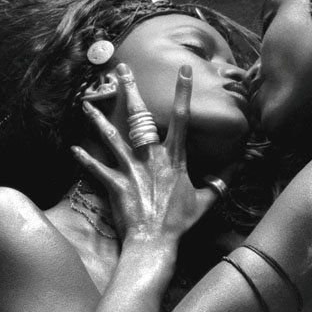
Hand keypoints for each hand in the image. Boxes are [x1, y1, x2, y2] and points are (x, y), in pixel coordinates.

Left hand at [72, 65, 218, 241]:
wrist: (155, 242)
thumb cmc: (180, 224)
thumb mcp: (205, 202)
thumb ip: (219, 183)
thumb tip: (238, 169)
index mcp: (174, 158)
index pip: (181, 118)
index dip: (183, 92)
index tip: (184, 69)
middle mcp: (150, 157)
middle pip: (139, 117)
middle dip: (130, 91)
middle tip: (121, 70)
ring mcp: (131, 169)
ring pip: (111, 137)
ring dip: (97, 119)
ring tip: (85, 104)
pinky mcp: (115, 184)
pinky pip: (96, 168)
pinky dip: (84, 159)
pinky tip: (73, 149)